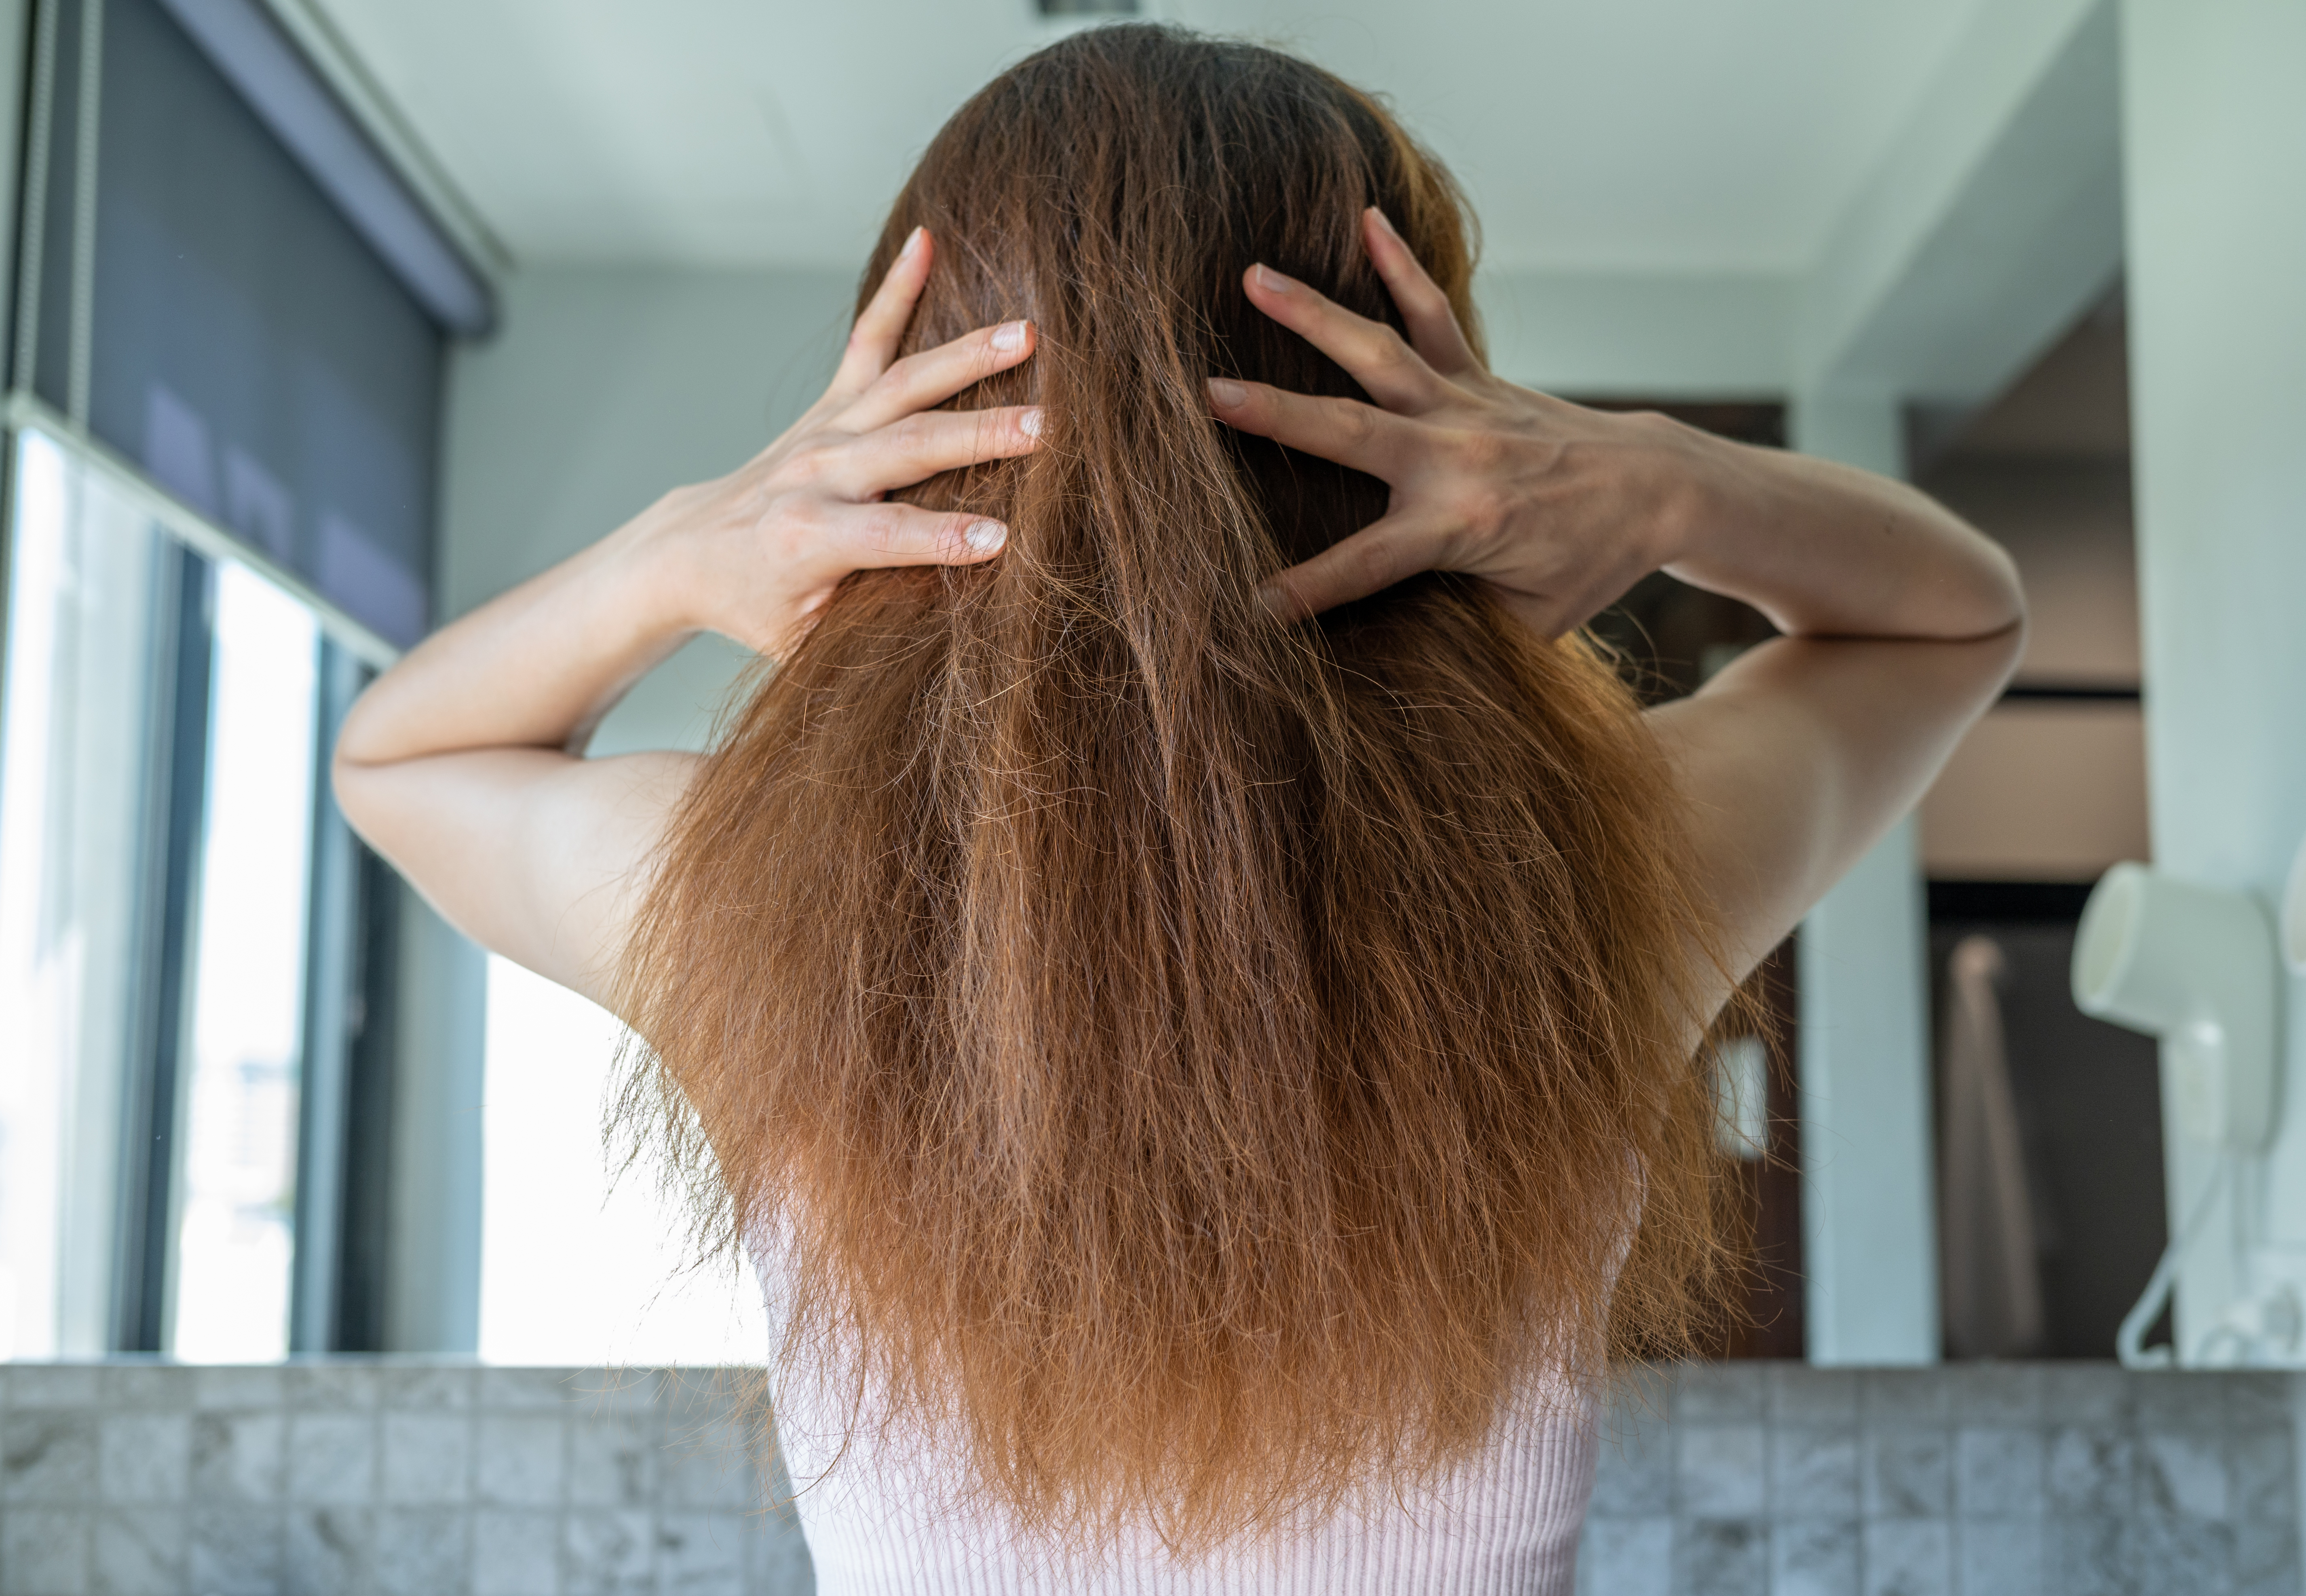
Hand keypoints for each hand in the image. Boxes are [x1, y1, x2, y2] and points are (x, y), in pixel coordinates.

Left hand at [640, 226, 1042, 655]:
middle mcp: (815, 474)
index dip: (943, 540)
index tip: (1002, 540)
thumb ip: (872, 622)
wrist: (688, 552)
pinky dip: (896, 290)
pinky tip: (927, 241)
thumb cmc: (759, 607)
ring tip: (1028, 336)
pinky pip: (867, 340)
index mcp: (808, 538)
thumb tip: (957, 620)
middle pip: (907, 447)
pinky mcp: (829, 405)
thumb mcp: (808, 640)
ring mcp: (823, 430)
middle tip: (1045, 426)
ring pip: (903, 386)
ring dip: (967, 358)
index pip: (888, 537)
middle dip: (978, 436)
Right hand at [1206, 208, 1710, 635]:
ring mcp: (1465, 406)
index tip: (1249, 606)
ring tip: (1252, 277)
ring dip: (1312, 313)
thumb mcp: (1529, 622)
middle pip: (1349, 432)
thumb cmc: (1588, 564)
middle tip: (1208, 395)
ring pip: (1379, 351)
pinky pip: (1436, 313)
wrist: (1654, 489)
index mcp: (1463, 526)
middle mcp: (1456, 456)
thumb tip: (1387, 649)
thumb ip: (1458, 626)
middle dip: (1276, 415)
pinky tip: (1368, 217)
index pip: (1365, 565)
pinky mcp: (1478, 376)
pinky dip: (1401, 264)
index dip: (1307, 590)